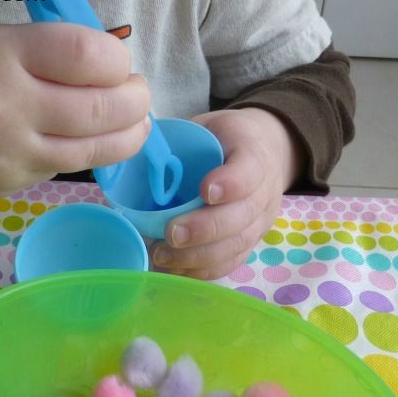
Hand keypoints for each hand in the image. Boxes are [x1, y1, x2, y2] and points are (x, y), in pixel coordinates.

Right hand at [0, 23, 150, 199]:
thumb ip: (48, 54)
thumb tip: (109, 66)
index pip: (86, 56)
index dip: (118, 60)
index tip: (122, 63)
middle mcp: (8, 109)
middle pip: (103, 108)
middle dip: (137, 100)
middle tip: (140, 93)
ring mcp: (11, 156)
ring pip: (96, 150)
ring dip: (130, 135)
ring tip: (138, 122)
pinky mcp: (11, 187)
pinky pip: (66, 168)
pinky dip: (89, 152)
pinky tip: (89, 140)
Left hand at [150, 108, 305, 279]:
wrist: (264, 153)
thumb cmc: (226, 139)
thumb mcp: (210, 126)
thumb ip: (182, 140)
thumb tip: (133, 155)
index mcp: (254, 155)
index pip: (249, 171)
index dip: (230, 183)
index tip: (205, 190)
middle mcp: (264, 193)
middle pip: (242, 216)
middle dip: (205, 229)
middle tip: (171, 233)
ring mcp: (260, 222)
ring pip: (236, 245)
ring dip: (198, 256)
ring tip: (163, 255)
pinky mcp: (250, 243)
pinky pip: (230, 263)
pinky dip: (202, 270)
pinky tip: (175, 268)